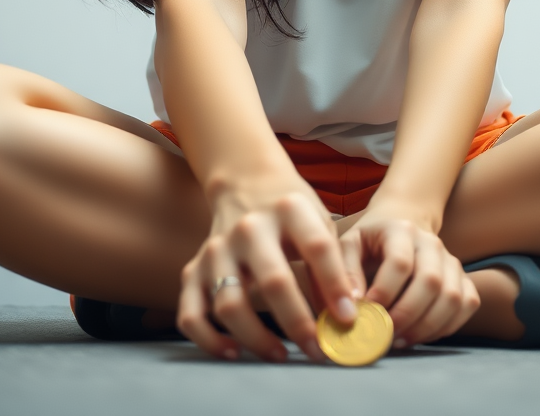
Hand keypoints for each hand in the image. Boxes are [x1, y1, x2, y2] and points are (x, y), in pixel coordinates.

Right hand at [177, 172, 358, 362]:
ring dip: (257, 339)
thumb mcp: (319, 223)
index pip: (317, 248)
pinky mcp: (194, 268)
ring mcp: (217, 248)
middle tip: (317, 350)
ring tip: (281, 355)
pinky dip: (208, 340)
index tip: (348, 318)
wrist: (245, 183)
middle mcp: (250, 228)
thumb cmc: (290, 212)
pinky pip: (191, 314)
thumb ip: (331, 267)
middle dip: (298, 323)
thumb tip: (342, 318)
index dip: (335, 286)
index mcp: (289, 209)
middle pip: (273, 281)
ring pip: (230, 305)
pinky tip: (233, 351)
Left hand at [339, 204, 479, 347]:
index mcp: (401, 230)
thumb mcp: (350, 245)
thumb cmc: (371, 240)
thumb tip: (353, 307)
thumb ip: (347, 272)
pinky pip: (468, 305)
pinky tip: (422, 334)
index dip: (385, 292)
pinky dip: (447, 327)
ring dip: (426, 327)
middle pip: (431, 282)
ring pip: (452, 298)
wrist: (401, 223)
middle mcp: (432, 243)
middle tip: (384, 334)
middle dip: (407, 315)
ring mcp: (451, 260)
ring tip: (400, 339)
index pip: (400, 263)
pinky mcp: (464, 277)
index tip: (368, 313)